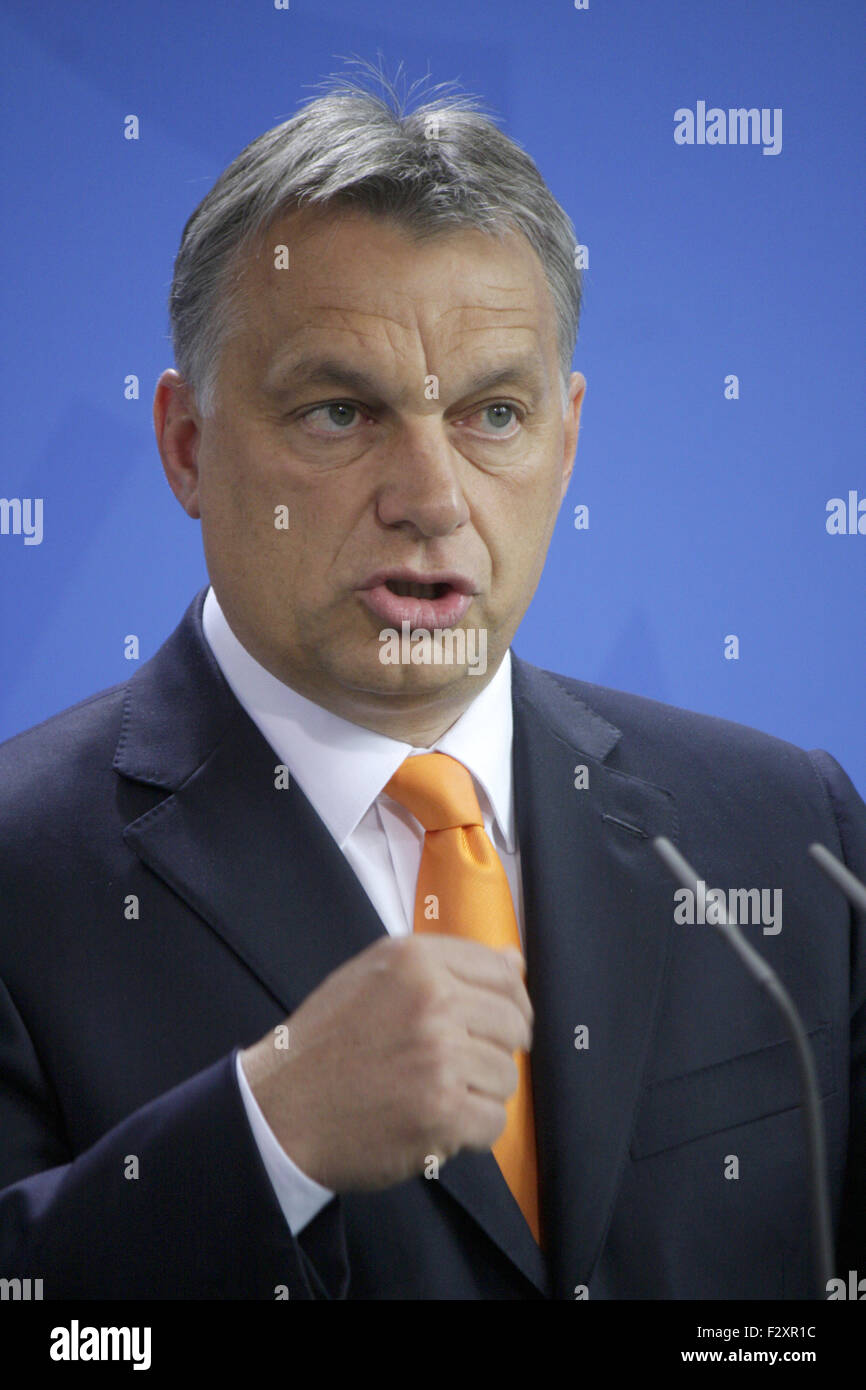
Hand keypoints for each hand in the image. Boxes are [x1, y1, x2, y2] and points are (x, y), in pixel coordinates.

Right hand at [240, 934, 532, 1190]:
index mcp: (416, 961)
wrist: (280, 1110)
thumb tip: (514, 960)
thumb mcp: (376, 978)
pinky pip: (494, 1121)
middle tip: (459, 1067)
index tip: (495, 1023)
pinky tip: (434, 1122)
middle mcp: (432, 1001)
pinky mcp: (442, 1112)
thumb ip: (447, 966)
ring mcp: (439, 1058)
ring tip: (435, 1093)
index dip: (509, 1002)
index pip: (503, 973)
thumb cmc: (327, 1044)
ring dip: (480, 1092)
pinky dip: (470, 1130)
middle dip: (495, 1049)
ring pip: (507, 1075)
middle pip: (514, 1024)